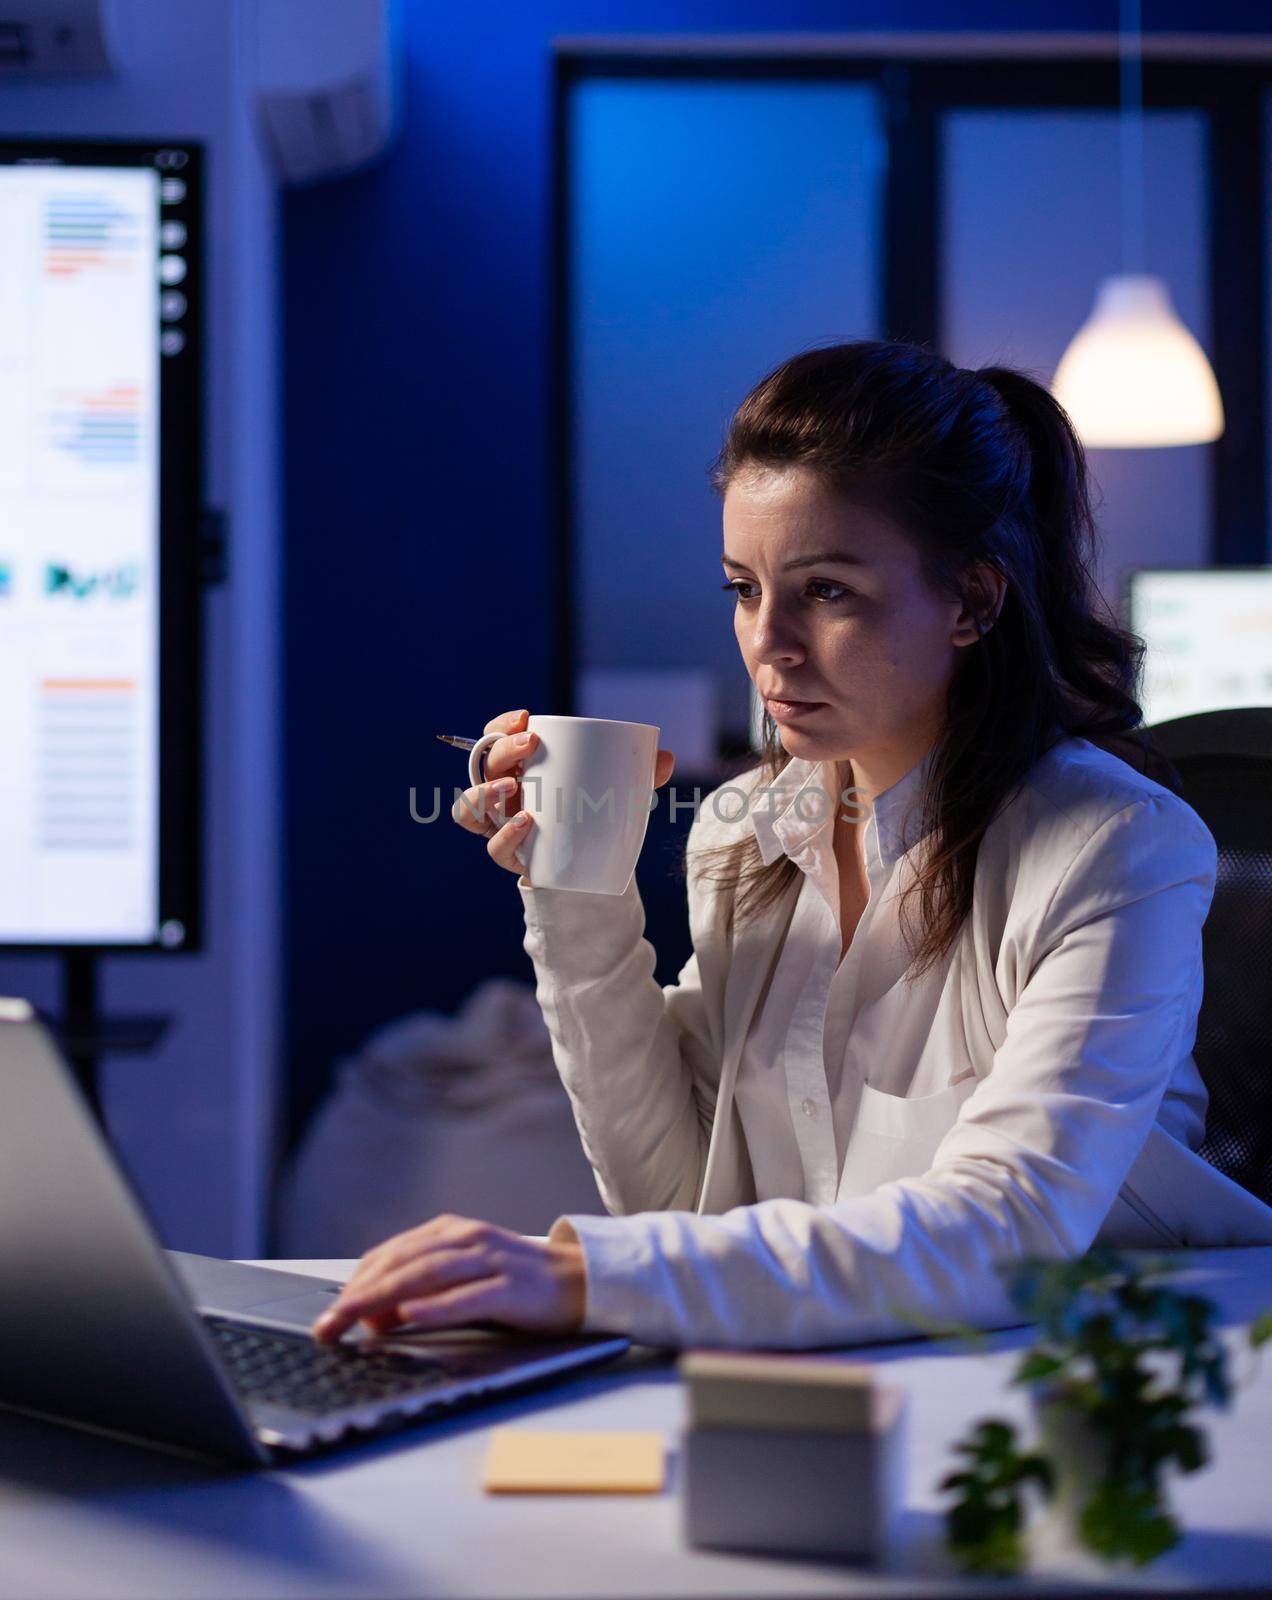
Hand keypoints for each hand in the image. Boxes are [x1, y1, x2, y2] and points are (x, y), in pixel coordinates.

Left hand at [310, 1214, 586, 1342]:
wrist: (582, 1282)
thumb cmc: (517, 1285)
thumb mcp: (464, 1282)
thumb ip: (422, 1293)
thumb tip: (377, 1317)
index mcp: (451, 1233)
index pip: (390, 1254)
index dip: (356, 1283)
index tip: (330, 1314)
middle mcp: (467, 1239)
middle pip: (401, 1263)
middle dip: (357, 1295)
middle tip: (326, 1325)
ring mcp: (490, 1261)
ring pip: (426, 1275)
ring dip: (383, 1298)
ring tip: (351, 1318)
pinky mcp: (512, 1288)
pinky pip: (468, 1297)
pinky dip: (436, 1306)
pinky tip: (409, 1315)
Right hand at [451, 708, 675, 875]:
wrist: (588, 865)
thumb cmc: (592, 813)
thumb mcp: (615, 790)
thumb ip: (639, 775)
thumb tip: (665, 758)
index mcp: (518, 768)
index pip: (494, 738)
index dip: (501, 725)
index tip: (525, 717)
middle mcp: (500, 794)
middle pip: (484, 766)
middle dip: (503, 750)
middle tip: (531, 743)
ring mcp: (499, 826)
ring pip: (468, 809)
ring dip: (484, 793)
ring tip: (512, 787)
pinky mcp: (510, 855)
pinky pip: (494, 847)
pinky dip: (506, 834)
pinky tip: (526, 823)